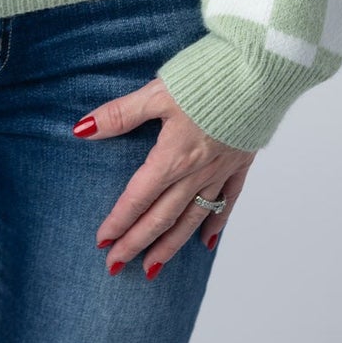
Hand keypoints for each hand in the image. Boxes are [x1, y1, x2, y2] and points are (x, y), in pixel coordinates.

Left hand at [76, 77, 255, 274]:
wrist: (259, 74)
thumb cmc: (206, 78)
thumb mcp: (156, 92)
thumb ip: (120, 114)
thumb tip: (82, 129)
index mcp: (172, 156)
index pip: (138, 197)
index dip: (118, 220)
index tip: (101, 241)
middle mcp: (196, 171)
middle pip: (162, 216)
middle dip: (137, 242)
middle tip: (116, 264)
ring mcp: (220, 171)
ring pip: (191, 218)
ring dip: (170, 245)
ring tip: (153, 267)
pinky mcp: (240, 164)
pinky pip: (226, 202)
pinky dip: (216, 223)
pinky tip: (206, 241)